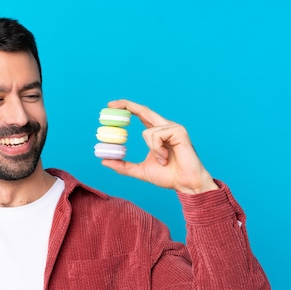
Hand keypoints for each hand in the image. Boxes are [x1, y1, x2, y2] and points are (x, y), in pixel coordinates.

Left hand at [100, 99, 218, 193]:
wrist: (186, 184)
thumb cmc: (168, 176)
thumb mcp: (140, 170)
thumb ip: (123, 166)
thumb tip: (104, 161)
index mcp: (157, 133)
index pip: (140, 115)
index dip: (127, 107)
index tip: (112, 106)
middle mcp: (164, 127)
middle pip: (143, 110)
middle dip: (126, 105)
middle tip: (110, 105)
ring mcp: (173, 128)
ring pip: (147, 132)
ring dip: (152, 149)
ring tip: (162, 160)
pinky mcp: (179, 131)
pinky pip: (157, 136)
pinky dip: (158, 149)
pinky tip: (166, 158)